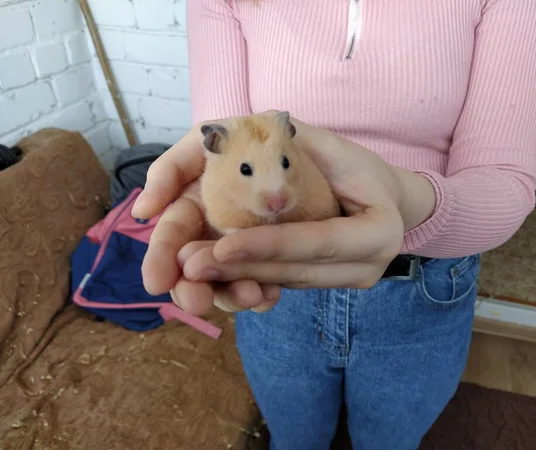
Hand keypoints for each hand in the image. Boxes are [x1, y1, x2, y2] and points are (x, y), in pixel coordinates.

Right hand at [131, 128, 282, 314]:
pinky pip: (261, 286)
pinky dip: (261, 295)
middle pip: (193, 265)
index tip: (155, 281)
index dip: (161, 255)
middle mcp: (219, 225)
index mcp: (200, 200)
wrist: (341, 156)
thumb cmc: (271, 139)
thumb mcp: (217, 138)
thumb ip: (174, 168)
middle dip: (189, 287)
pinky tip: (268, 295)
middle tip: (196, 303)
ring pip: (224, 281)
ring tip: (250, 295)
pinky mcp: (274, 262)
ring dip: (228, 294)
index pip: (173, 231)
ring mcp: (246, 246)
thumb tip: (143, 211)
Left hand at [180, 118, 405, 295]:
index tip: (222, 247)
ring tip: (193, 272)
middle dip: (241, 269)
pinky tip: (215, 274)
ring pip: (288, 282)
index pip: (318, 241)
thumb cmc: (353, 163)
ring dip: (238, 278)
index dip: (270, 246)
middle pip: (298, 271)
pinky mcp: (331, 283)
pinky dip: (250, 276)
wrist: (384, 195)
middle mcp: (370, 264)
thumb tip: (227, 143)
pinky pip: (288, 282)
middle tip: (190, 266)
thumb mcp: (327, 143)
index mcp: (380, 229)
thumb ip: (287, 148)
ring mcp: (351, 280)